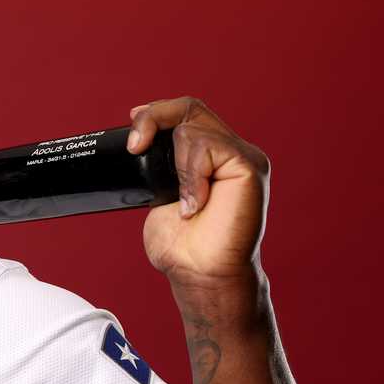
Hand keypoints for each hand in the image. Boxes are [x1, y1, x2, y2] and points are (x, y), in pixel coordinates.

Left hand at [128, 97, 269, 286]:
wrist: (200, 275)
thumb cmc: (182, 247)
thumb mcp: (159, 197)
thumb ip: (158, 169)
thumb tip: (138, 142)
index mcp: (210, 157)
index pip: (186, 116)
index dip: (157, 113)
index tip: (133, 124)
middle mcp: (230, 152)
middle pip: (191, 108)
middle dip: (155, 118)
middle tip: (135, 146)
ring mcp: (243, 158)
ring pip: (195, 129)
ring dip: (175, 162)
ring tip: (177, 199)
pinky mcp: (250, 168)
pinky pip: (212, 148)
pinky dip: (191, 174)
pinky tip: (192, 204)